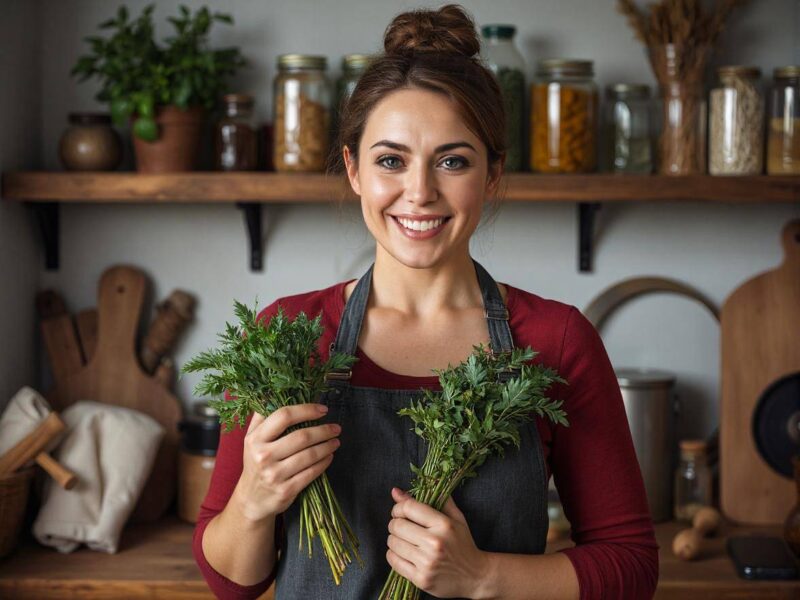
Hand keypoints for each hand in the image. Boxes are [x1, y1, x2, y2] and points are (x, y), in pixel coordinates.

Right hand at [234, 404, 340, 522]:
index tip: (323, 410)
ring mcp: (274, 474)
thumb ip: (263, 417)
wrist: (251, 500)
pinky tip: (329, 456)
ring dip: (327, 446)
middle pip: (301, 436)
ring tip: (336, 441)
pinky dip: (324, 462)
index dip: (307, 410)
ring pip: (309, 455)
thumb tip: (276, 392)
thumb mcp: (252, 440)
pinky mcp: (285, 490)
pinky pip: (311, 473)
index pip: (284, 415)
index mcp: (255, 438)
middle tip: (336, 427)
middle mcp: (263, 455)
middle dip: (324, 430)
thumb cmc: (256, 464)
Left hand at [386, 488, 489, 597]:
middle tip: (401, 526)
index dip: (398, 507)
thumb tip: (396, 491)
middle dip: (395, 523)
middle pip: (397, 526)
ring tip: (403, 540)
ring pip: (393, 543)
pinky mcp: (421, 579)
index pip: (408, 508)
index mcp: (443, 524)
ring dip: (394, 539)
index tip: (400, 512)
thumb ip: (430, 500)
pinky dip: (394, 555)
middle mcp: (434, 543)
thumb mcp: (454, 517)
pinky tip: (404, 553)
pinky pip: (394, 561)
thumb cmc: (463, 543)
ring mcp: (427, 562)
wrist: (475, 576)